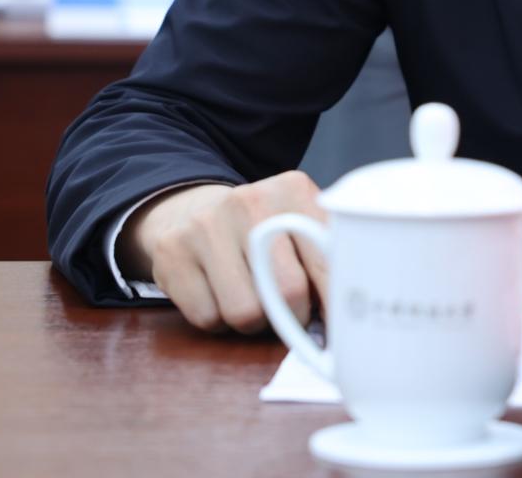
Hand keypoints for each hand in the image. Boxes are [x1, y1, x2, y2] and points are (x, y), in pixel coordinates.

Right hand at [118, 172, 329, 333]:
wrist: (190, 207)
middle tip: (292, 312)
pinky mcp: (172, 253)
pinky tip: (219, 295)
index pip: (328, 260)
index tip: (345, 330)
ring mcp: (206, 225)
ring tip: (252, 298)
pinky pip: (207, 318)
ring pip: (245, 313)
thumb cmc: (259, 227)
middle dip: (294, 316)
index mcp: (293, 190)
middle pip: (288, 292)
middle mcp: (250, 201)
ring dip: (254, 322)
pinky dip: (218, 321)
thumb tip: (348, 317)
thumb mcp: (298, 221)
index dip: (339, 304)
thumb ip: (326, 255)